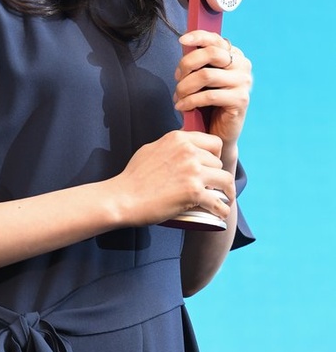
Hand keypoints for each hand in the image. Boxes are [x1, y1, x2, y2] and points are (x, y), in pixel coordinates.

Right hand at [115, 129, 235, 226]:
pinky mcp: (194, 191)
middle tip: (213, 187)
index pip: (213, 142)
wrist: (124, 197)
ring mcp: (193, 171)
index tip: (212, 167)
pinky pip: (219, 201)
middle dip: (217, 175)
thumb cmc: (134, 176)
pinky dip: (223, 209)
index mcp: (179, 138)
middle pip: (219, 162)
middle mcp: (188, 151)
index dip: (215, 156)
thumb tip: (182, 148)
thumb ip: (171, 146)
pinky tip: (221, 212)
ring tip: (224, 199)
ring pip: (225, 179)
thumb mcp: (152, 149)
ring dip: (226, 191)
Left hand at [173, 30, 251, 149]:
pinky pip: (209, 96)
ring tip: (178, 96)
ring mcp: (244, 82)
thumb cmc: (207, 102)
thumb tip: (184, 43)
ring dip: (185, 86)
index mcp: (235, 55)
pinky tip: (181, 106)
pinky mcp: (241, 100)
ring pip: (206, 75)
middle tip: (177, 79)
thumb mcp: (202, 78)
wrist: (218, 132)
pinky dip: (190, 101)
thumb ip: (198, 61)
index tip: (181, 41)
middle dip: (187, 64)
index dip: (198, 36)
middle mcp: (242, 65)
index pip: (216, 39)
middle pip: (211, 54)